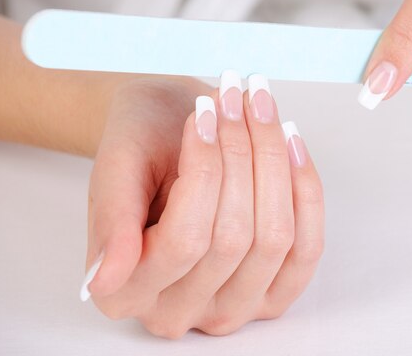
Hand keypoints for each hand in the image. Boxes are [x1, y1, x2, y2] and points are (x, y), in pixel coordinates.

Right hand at [82, 75, 323, 337]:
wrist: (169, 132)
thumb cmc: (140, 147)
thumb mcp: (116, 168)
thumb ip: (111, 222)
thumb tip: (103, 280)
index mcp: (125, 292)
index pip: (185, 241)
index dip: (203, 169)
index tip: (203, 113)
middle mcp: (177, 311)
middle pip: (235, 240)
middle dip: (240, 155)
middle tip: (232, 100)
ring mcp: (230, 307)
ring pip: (275, 241)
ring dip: (273, 163)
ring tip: (260, 108)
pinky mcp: (273, 292)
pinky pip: (307, 249)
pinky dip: (306, 189)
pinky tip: (290, 142)